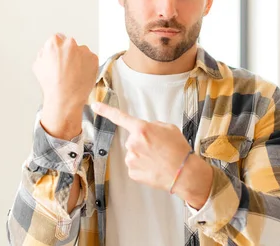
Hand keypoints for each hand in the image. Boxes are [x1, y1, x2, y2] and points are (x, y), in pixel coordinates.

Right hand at [32, 34, 98, 137]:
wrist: (66, 98)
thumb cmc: (52, 85)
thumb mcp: (38, 66)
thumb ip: (43, 53)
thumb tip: (47, 50)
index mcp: (54, 42)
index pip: (57, 38)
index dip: (58, 49)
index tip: (59, 57)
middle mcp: (70, 43)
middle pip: (70, 44)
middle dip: (69, 52)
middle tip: (66, 66)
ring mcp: (83, 50)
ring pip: (81, 51)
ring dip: (79, 58)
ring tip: (74, 73)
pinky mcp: (94, 58)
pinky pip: (90, 59)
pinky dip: (88, 65)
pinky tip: (81, 75)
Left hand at [91, 102, 207, 195]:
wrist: (184, 173)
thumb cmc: (178, 149)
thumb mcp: (169, 128)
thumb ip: (152, 125)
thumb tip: (145, 130)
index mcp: (141, 129)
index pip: (120, 117)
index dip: (106, 110)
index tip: (95, 106)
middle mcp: (133, 143)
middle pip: (133, 140)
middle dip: (143, 143)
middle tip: (159, 149)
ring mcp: (131, 159)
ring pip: (133, 154)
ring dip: (143, 156)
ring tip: (158, 160)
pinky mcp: (132, 172)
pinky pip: (134, 166)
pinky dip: (143, 167)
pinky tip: (154, 168)